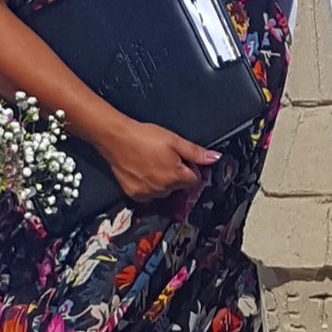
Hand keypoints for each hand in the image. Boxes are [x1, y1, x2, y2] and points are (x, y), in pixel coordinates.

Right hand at [101, 118, 220, 201]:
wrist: (116, 139)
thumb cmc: (145, 137)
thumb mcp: (174, 140)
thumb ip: (196, 153)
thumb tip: (216, 158)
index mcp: (177, 176)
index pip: (194, 179)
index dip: (190, 168)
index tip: (180, 158)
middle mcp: (164, 189)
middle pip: (179, 186)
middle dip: (176, 174)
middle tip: (163, 157)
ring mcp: (148, 194)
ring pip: (164, 191)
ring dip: (162, 181)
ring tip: (151, 162)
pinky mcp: (135, 195)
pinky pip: (149, 194)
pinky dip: (148, 185)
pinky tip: (142, 171)